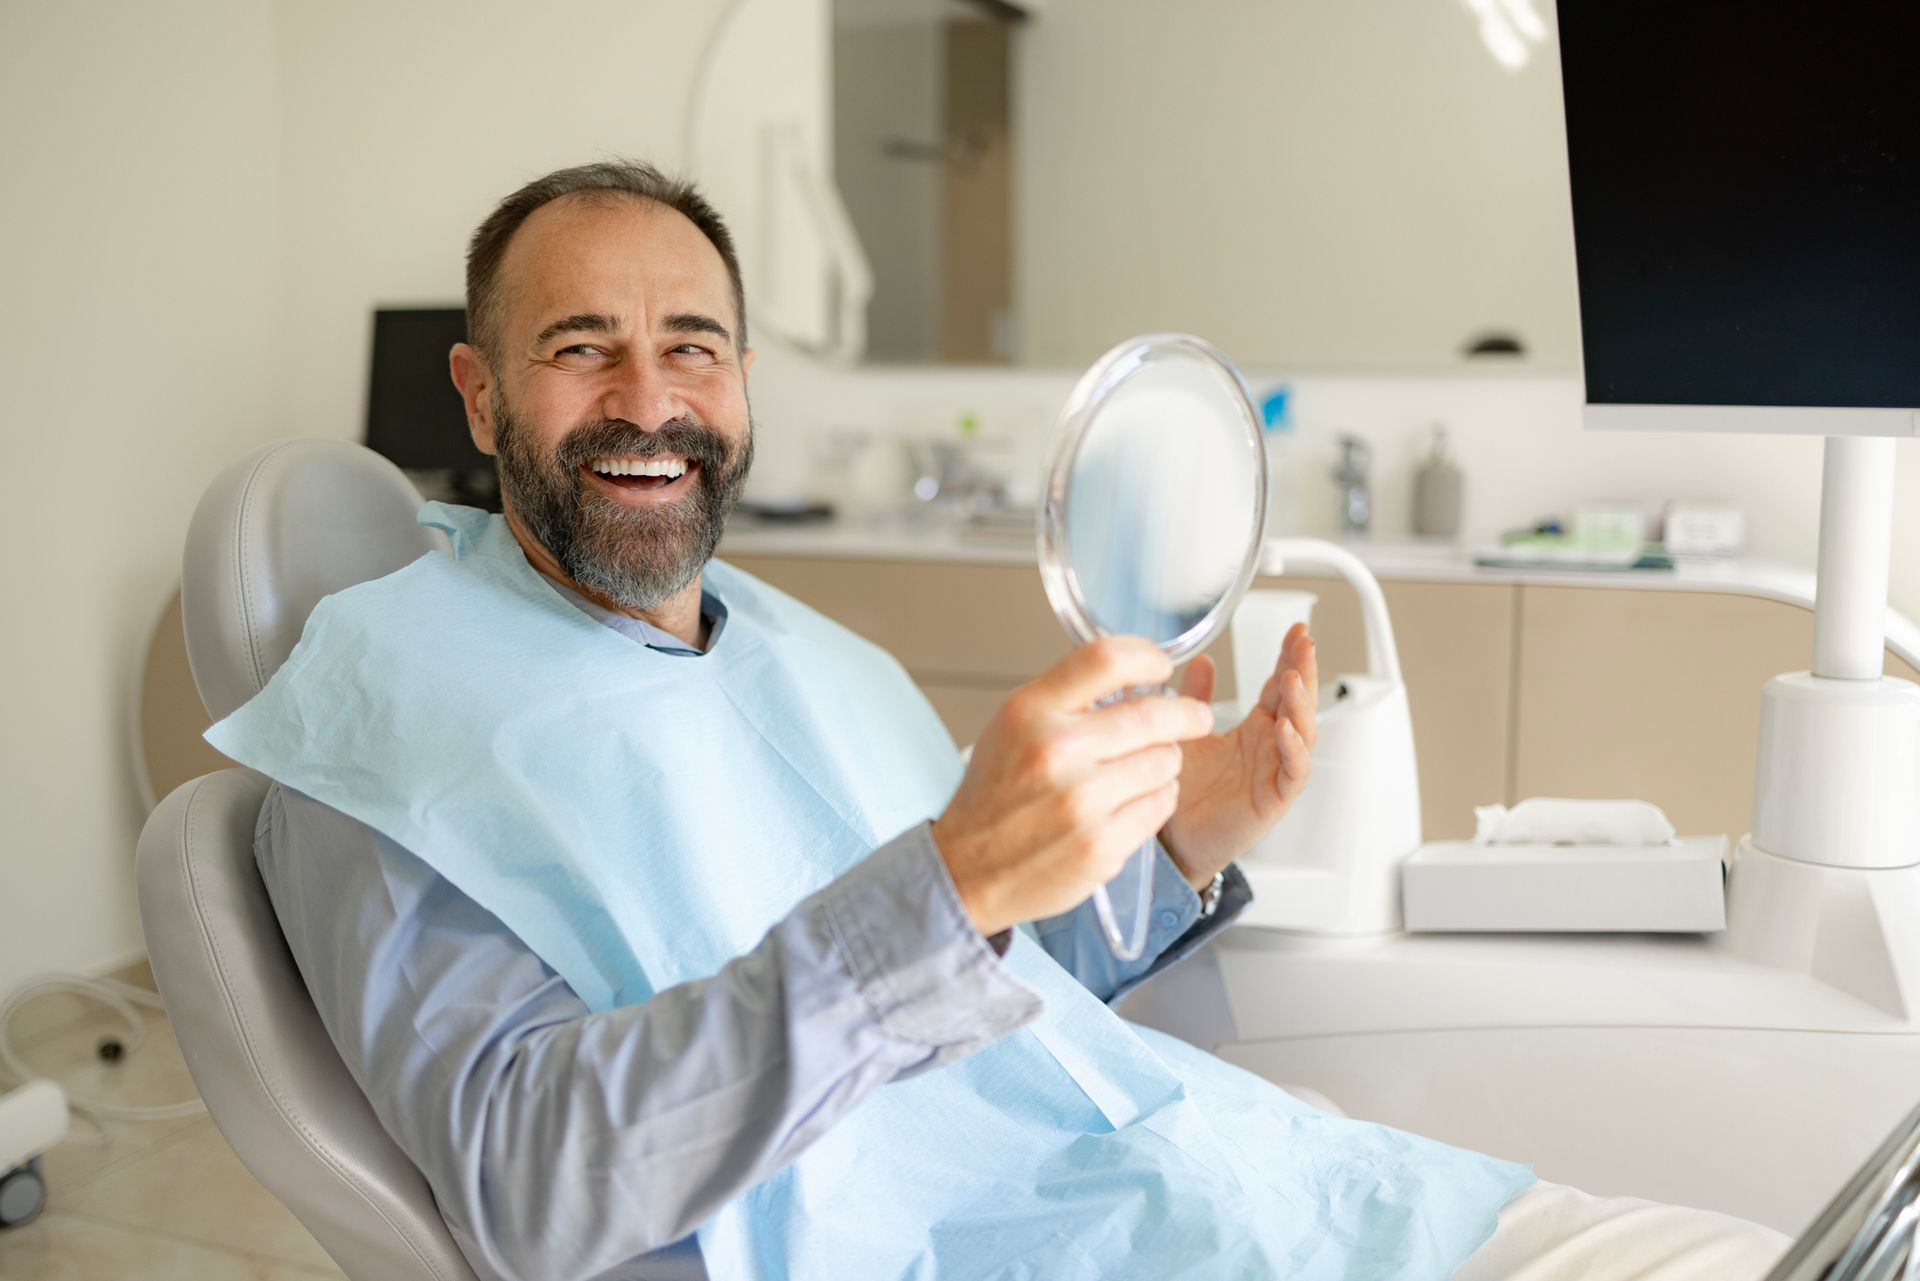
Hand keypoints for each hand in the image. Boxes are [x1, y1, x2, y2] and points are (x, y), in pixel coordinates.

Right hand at [931, 636, 1215, 937]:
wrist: (968, 868)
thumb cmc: (995, 794)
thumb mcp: (1013, 725)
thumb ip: (1068, 697)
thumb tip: (1135, 676)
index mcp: (1031, 712)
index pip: (1106, 659)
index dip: (1148, 657)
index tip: (1162, 666)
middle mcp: (1056, 751)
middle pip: (1154, 714)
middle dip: (1186, 715)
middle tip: (1196, 718)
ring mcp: (1081, 801)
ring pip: (1166, 762)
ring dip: (1164, 762)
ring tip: (1142, 769)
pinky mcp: (1101, 844)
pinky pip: (1160, 805)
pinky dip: (1156, 800)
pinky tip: (1132, 801)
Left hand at [1159, 623, 1318, 887]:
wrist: (1173, 842)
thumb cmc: (1183, 792)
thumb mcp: (1186, 734)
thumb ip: (1194, 698)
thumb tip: (1203, 660)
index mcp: (1255, 729)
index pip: (1281, 686)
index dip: (1291, 658)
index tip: (1297, 630)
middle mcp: (1271, 747)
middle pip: (1299, 703)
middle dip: (1304, 670)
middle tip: (1304, 642)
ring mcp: (1276, 772)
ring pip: (1303, 732)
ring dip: (1300, 704)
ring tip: (1291, 678)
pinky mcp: (1274, 799)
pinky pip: (1295, 772)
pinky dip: (1294, 749)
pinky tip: (1286, 729)